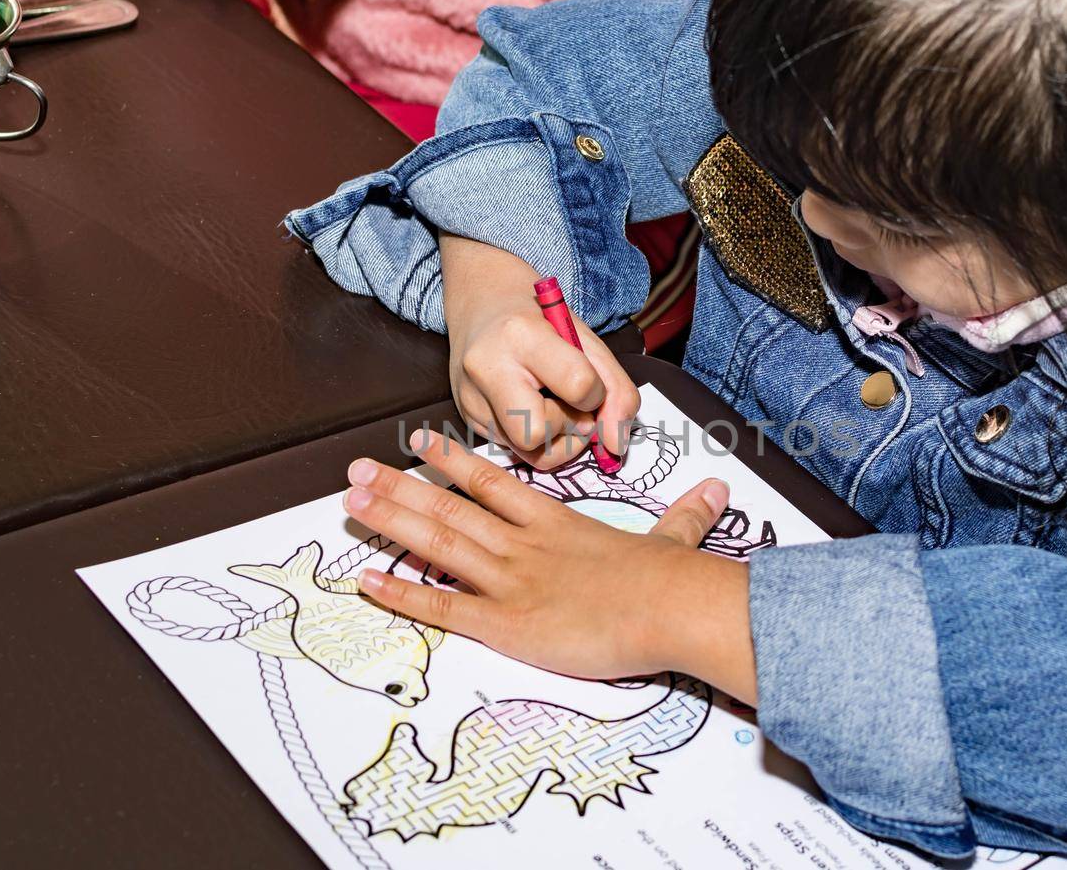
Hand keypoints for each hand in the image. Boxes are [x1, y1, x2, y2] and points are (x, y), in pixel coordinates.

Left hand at [343, 429, 758, 702]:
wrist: (674, 607)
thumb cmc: (674, 580)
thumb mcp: (674, 541)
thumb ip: (685, 518)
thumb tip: (717, 493)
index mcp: (558, 524)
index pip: (495, 483)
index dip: (454, 461)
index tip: (421, 441)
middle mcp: (525, 545)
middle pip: (451, 507)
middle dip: (400, 487)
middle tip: (355, 469)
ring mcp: (512, 582)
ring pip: (440, 543)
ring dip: (391, 522)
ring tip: (350, 503)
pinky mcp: (508, 625)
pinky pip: (444, 608)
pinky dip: (404, 593)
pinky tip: (367, 580)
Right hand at [441, 234, 639, 469]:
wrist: (482, 304)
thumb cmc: (538, 318)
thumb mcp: (585, 338)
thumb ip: (614, 389)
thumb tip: (616, 445)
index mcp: (521, 335)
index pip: (577, 385)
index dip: (596, 394)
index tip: (591, 384)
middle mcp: (487, 369)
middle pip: (536, 434)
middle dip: (567, 428)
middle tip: (572, 406)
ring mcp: (471, 399)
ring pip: (528, 454)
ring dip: (557, 440)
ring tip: (555, 410)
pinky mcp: (468, 420)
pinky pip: (517, 453)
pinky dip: (537, 441)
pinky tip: (534, 411)